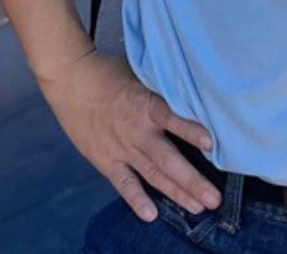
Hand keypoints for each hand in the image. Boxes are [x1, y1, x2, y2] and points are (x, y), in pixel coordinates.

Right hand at [38, 48, 221, 222]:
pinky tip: (151, 215)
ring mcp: (121, 148)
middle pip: (168, 159)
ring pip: (153, 175)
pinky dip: (136, 199)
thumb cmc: (112, 72)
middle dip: (193, 181)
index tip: (211, 144)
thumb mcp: (142, 72)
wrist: (72, 80)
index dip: (191, 130)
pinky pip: (124, 183)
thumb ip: (164, 88)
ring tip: (198, 208)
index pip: (172, 118)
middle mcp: (136, 130)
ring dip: (176, 193)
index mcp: (146, 104)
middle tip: (214, 199)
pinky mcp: (105, 160)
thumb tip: (196, 90)